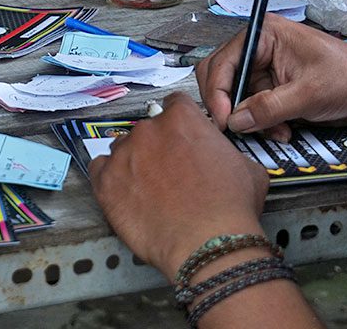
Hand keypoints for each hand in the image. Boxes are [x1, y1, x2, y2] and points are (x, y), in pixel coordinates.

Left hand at [89, 92, 268, 279]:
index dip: (179, 122)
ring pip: (123, 149)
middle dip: (157, 147)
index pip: (174, 104)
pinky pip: (99, 170)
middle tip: (169, 172)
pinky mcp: (106, 182)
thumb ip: (224, 149)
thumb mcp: (247, 166)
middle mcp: (149, 130)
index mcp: (182, 118)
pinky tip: (124, 191)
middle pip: (147, 129)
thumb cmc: (228, 208)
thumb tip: (220, 155)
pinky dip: (109, 178)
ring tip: (148, 188)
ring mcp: (124, 154)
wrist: (208, 243)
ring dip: (134, 163)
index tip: (180, 136)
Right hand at [196, 13, 346, 136]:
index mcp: (263, 34)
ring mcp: (262, 69)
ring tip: (275, 131)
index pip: (222, 62)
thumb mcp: (309, 93)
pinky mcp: (269, 87)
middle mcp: (258, 49)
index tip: (224, 120)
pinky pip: (251, 109)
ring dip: (249, 119)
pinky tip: (282, 129)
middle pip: (221, 77)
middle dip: (230, 106)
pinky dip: (261, 123)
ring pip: (235, 98)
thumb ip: (270, 107)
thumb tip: (236, 120)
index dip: (218, 92)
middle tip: (237, 128)